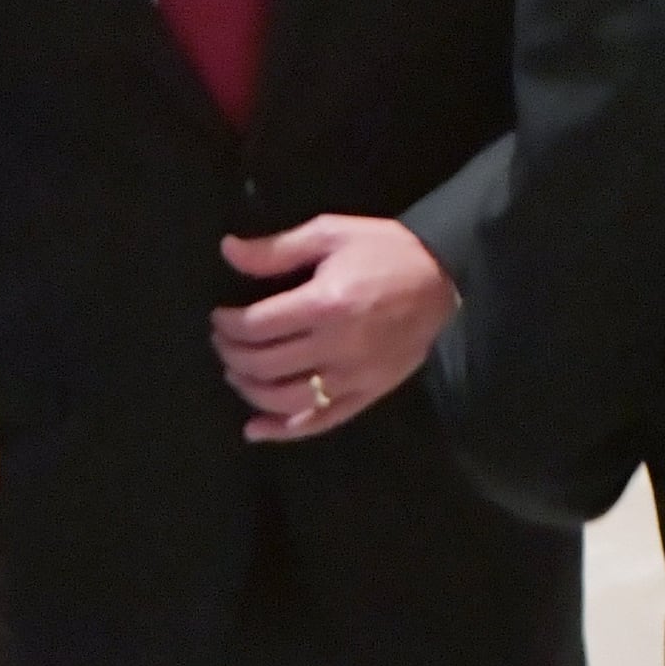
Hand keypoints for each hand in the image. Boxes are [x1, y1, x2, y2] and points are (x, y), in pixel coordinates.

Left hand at [210, 216, 456, 443]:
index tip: (220, 317)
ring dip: (249, 391)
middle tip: (224, 341)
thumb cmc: (385, 250)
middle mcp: (336, 347)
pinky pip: (320, 422)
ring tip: (237, 373)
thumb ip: (276, 249)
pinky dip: (283, 431)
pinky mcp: (368, 394)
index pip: (257, 326)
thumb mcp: (330, 234)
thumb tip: (228, 251)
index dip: (228, 325)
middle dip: (232, 354)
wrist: (445, 277)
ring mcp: (353, 377)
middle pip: (264, 365)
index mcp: (324, 304)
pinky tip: (256, 429)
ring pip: (285, 400)